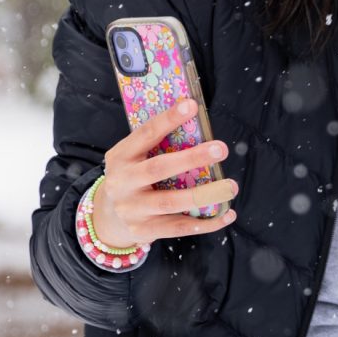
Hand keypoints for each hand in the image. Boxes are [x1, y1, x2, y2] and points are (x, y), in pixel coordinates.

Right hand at [91, 98, 239, 249]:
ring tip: (231, 186)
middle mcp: (122, 183)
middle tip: (220, 149)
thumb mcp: (132, 158)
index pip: (145, 134)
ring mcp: (131, 210)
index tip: (191, 105)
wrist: (107, 217)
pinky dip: (206, 223)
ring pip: (170, 202)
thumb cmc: (132, 178)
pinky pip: (179, 228)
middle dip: (191, 158)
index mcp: (120, 157)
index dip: (168, 119)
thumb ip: (155, 146)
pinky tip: (228, 214)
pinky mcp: (142, 231)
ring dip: (204, 195)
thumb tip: (196, 127)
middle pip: (158, 169)